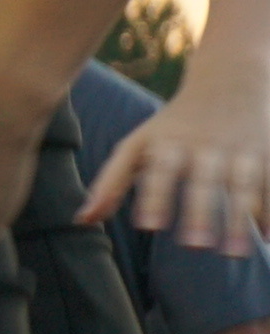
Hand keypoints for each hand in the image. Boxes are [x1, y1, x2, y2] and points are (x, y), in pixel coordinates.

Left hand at [84, 71, 269, 253]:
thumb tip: (82, 220)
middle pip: (205, 181)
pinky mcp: (268, 155)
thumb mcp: (139, 144)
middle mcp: (207, 146)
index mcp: (171, 143)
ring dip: (241, 220)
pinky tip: (267, 240)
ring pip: (245, 186)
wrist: (230, 79)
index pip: (160, 171)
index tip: (148, 227)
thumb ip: (111, 182)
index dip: (154, 197)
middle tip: (195, 247)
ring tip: (235, 254)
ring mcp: (242, 150)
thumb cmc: (173, 124)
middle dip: (202, 212)